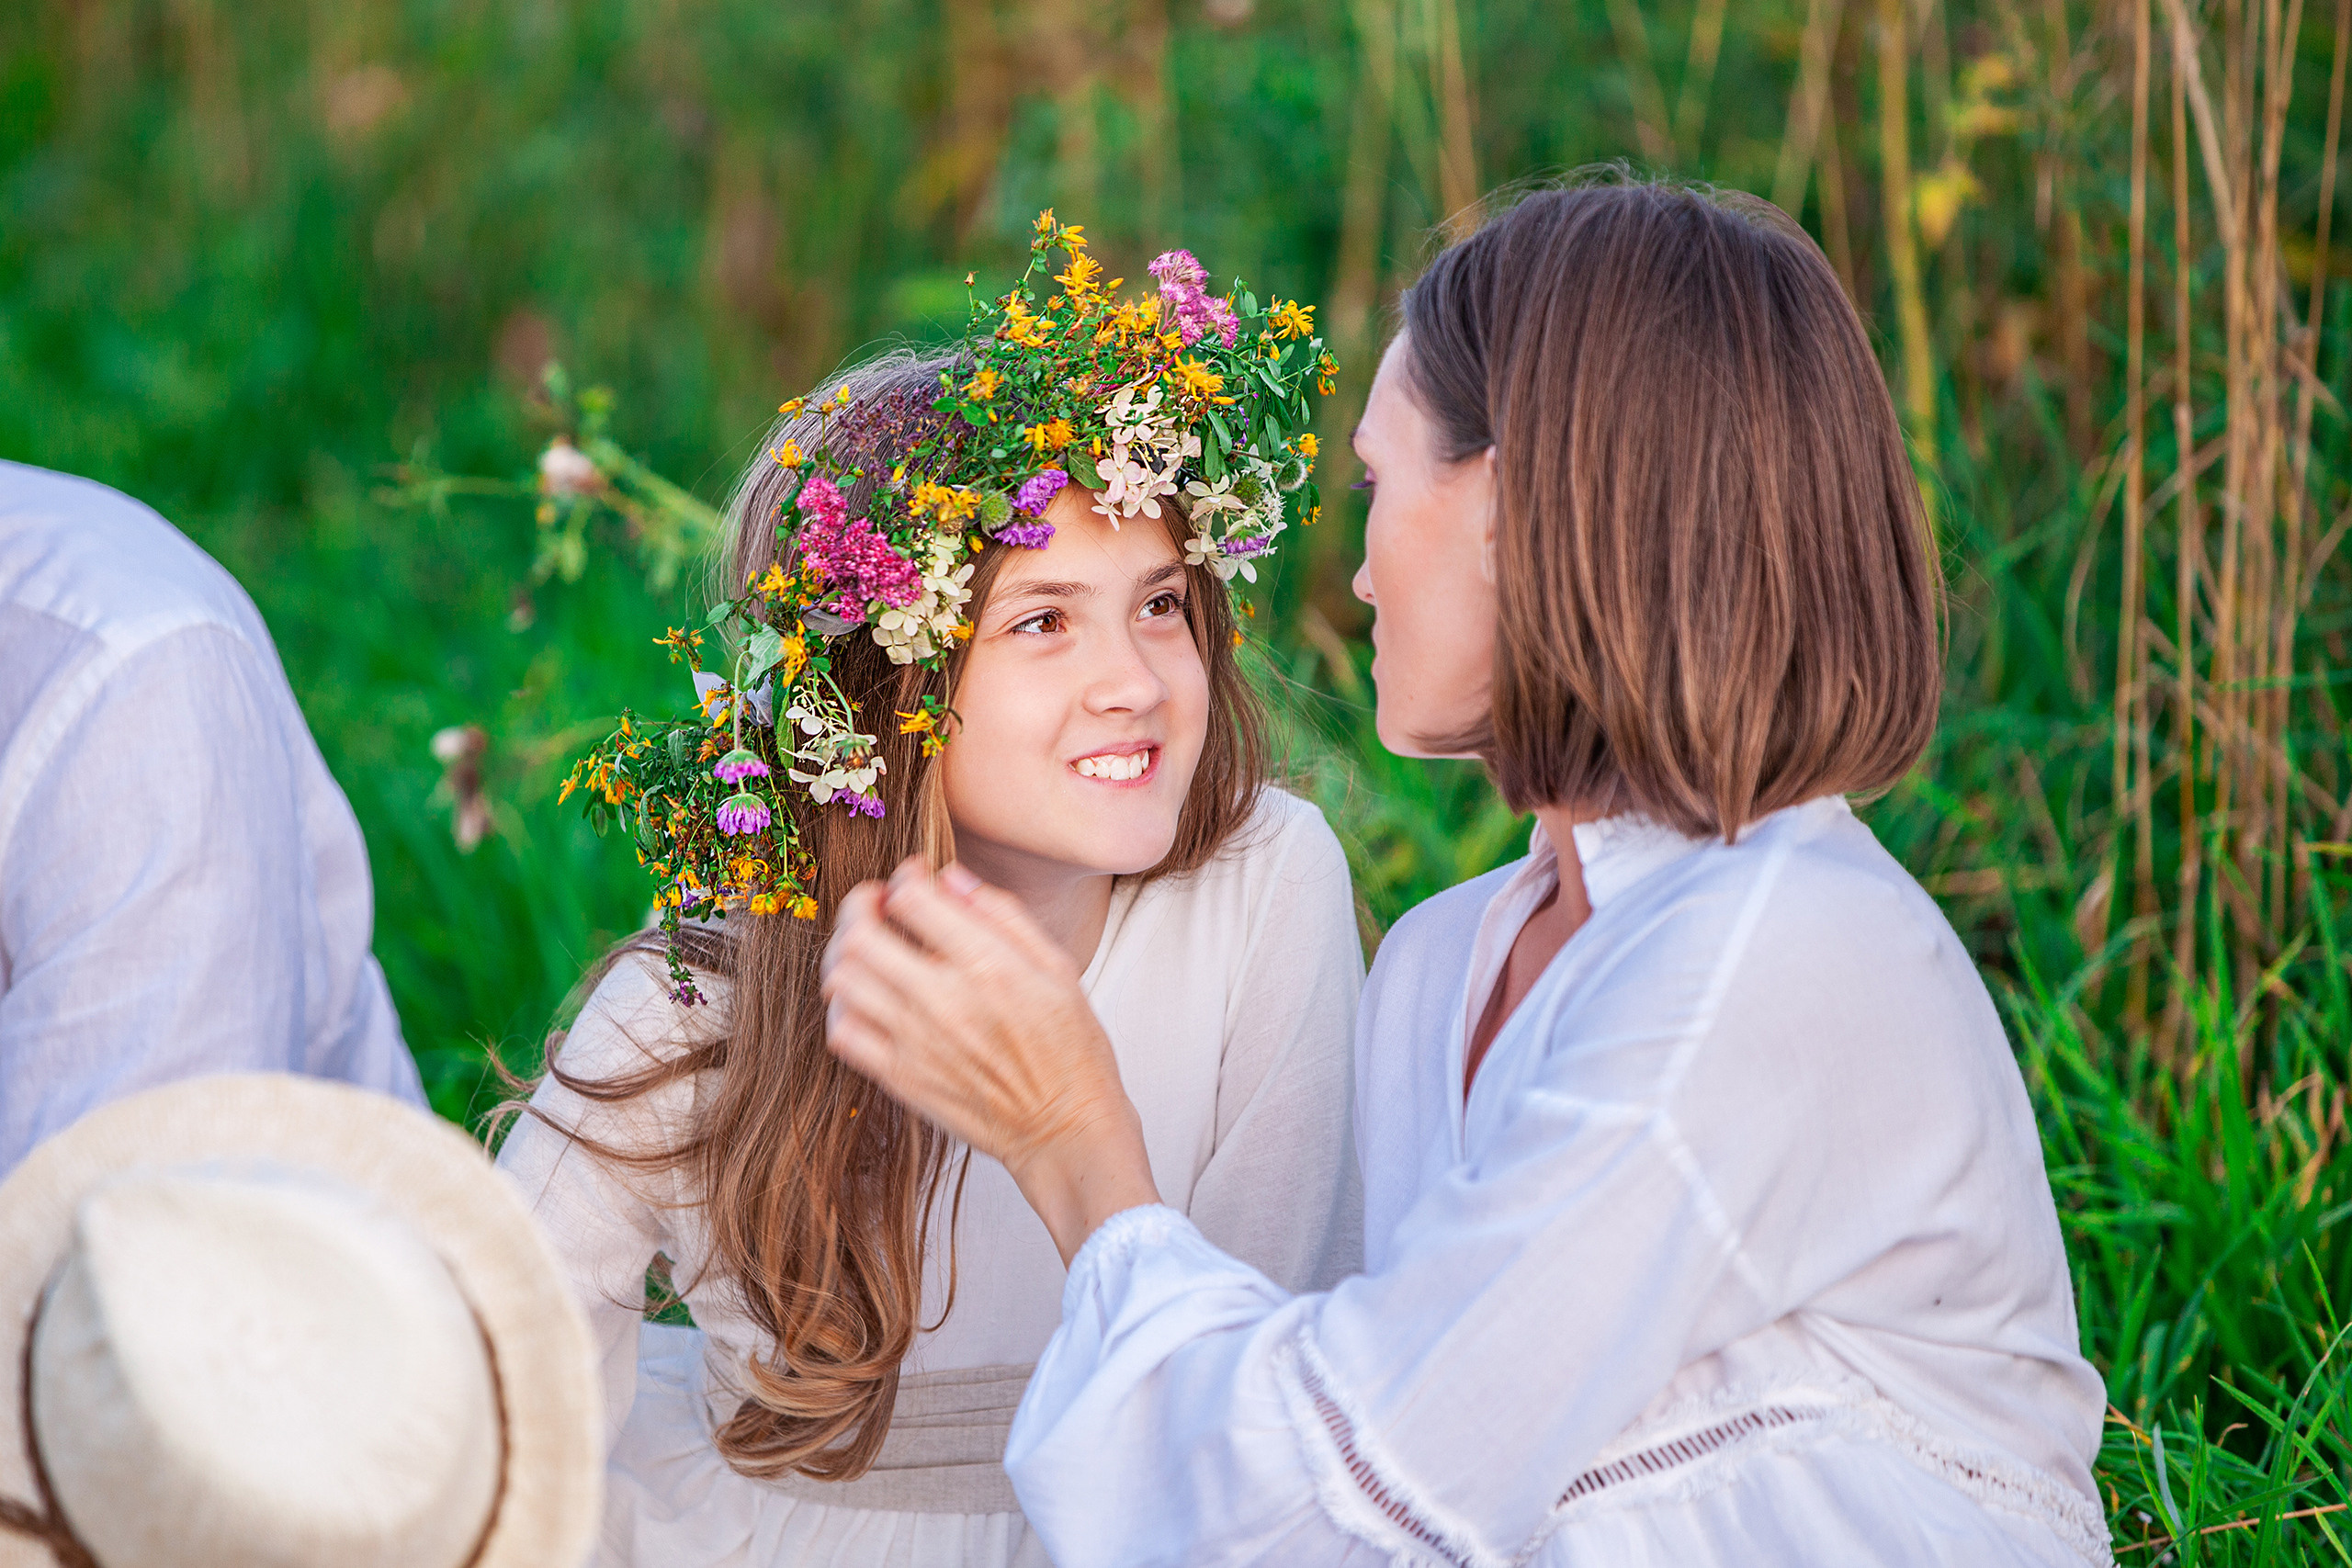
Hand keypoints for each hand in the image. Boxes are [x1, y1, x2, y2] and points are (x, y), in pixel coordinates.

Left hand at [821, 860, 1160, 1263]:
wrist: (1065, 1130)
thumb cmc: (1069, 1048)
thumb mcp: (1058, 967)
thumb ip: (1004, 915)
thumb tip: (950, 877)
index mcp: (988, 965)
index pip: (912, 898)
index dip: (906, 876)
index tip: (913, 879)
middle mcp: (944, 1000)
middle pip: (860, 935)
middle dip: (858, 906)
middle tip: (873, 906)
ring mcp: (915, 1042)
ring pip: (841, 979)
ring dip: (844, 953)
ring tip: (865, 950)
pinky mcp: (900, 1077)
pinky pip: (842, 1032)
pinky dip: (843, 1006)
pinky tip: (866, 999)